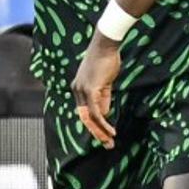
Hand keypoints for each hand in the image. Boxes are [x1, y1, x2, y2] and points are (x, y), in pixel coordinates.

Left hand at [71, 33, 121, 147]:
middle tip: (106, 143)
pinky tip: (111, 130)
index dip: (94, 123)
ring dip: (100, 131)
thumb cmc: (107, 59)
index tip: (103, 132)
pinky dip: (103, 123)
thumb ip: (104, 97)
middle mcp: (77, 90)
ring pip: (90, 117)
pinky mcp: (90, 90)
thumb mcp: (105, 80)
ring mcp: (82, 90)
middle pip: (84, 117)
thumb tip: (105, 113)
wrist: (105, 45)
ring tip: (110, 141)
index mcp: (78, 88)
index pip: (84, 110)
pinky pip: (96, 112)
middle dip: (96, 132)